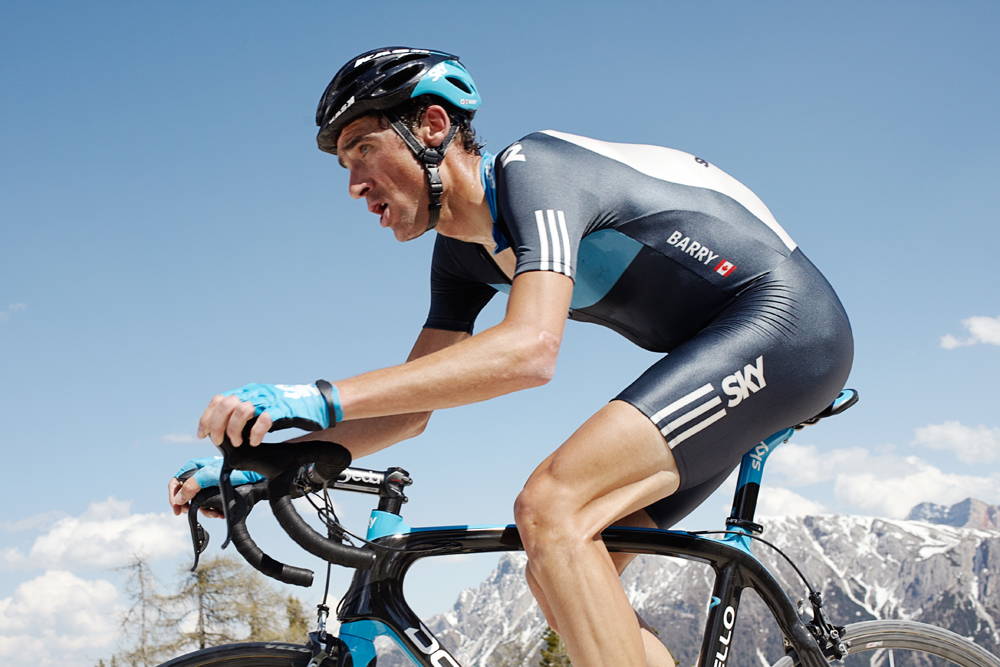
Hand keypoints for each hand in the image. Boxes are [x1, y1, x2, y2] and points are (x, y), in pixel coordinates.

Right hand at [168, 456, 264, 517]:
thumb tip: (178, 499)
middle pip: (186, 494)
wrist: (256, 478)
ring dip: (204, 510)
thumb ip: (192, 485)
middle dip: (190, 506)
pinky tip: (219, 513)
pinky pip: (209, 505)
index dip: (173, 496)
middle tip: (192, 514)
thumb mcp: (211, 476)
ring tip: (214, 513)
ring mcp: (209, 485)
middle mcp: (201, 475)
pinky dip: (213, 511)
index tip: (178, 510)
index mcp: (196, 466)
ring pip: (198, 502)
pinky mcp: (218, 492)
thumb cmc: (236, 472)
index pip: (176, 481)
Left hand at [197, 381, 341, 447]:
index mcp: (250, 391)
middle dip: (217, 425)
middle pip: (226, 404)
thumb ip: (247, 416)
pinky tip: (255, 442)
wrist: (318, 402)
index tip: (203, 434)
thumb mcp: (264, 409)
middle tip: (219, 441)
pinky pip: (264, 419)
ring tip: (237, 443)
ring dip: (234, 430)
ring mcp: (270, 399)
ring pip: (241, 410)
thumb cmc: (291, 409)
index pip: (220, 399)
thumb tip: (226, 433)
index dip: (207, 417)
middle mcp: (257, 392)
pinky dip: (255, 433)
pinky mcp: (283, 408)